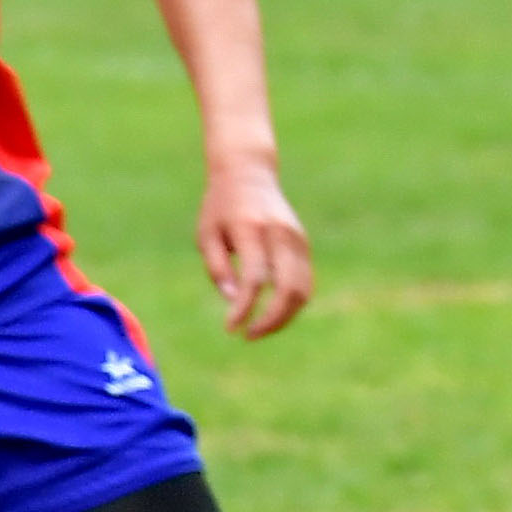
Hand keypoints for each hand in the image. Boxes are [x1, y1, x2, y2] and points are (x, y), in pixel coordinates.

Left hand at [199, 159, 312, 337]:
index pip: (255, 278)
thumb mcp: (207, 234)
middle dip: (271, 320)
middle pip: (289, 288)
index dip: (244, 308)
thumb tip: (234, 300)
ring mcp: (297, 240)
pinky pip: (305, 282)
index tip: (231, 328)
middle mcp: (280, 235)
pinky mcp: (304, 245)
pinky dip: (292, 304)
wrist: (248, 176)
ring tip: (258, 330)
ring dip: (284, 317)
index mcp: (251, 230)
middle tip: (248, 336)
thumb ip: (217, 267)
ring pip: (303, 289)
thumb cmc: (220, 209)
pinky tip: (271, 315)